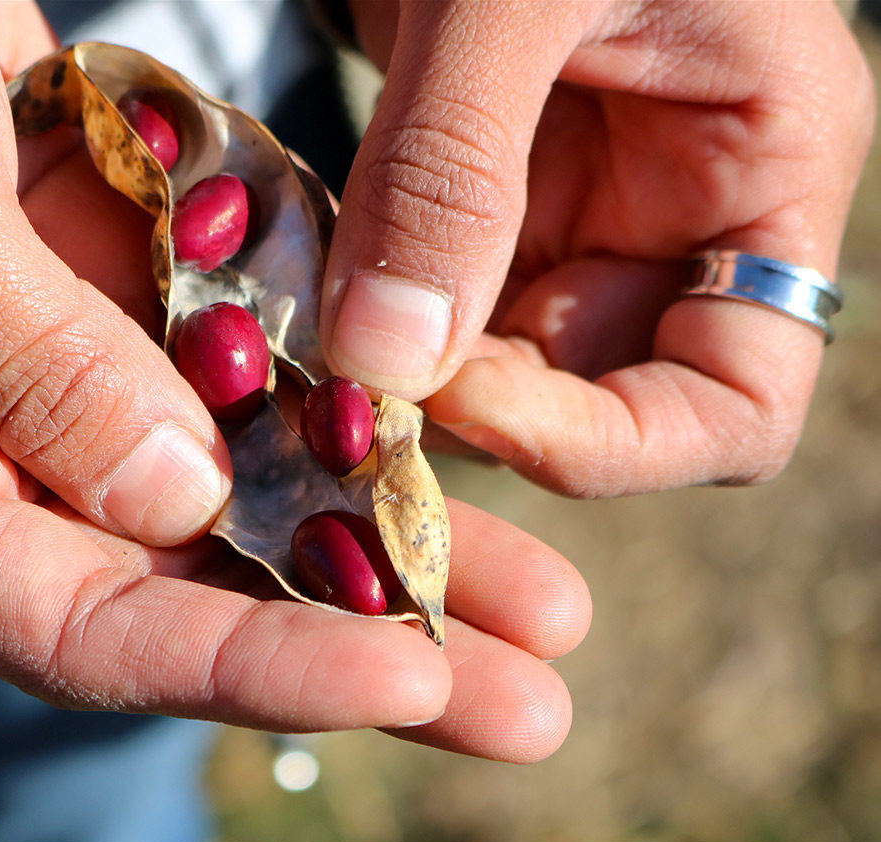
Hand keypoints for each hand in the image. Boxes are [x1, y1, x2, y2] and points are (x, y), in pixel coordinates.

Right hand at [0, 0, 588, 759]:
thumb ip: (22, 354)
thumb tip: (179, 503)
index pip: (71, 622)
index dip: (243, 664)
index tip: (412, 681)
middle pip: (183, 583)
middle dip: (359, 639)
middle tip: (527, 703)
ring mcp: (50, 373)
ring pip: (240, 486)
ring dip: (385, 534)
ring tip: (544, 603)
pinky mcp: (110, 295)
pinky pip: (244, 369)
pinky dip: (341, 406)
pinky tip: (457, 446)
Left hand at [322, 0, 873, 493]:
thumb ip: (451, 169)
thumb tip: (383, 359)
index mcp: (760, 172)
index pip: (734, 407)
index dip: (609, 444)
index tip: (464, 394)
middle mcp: (675, 218)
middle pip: (599, 407)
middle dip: (480, 416)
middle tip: (354, 386)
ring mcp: (573, 213)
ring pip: (500, 370)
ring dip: (407, 376)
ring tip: (314, 337)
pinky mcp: (481, 197)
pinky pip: (432, 303)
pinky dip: (370, 317)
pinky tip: (308, 291)